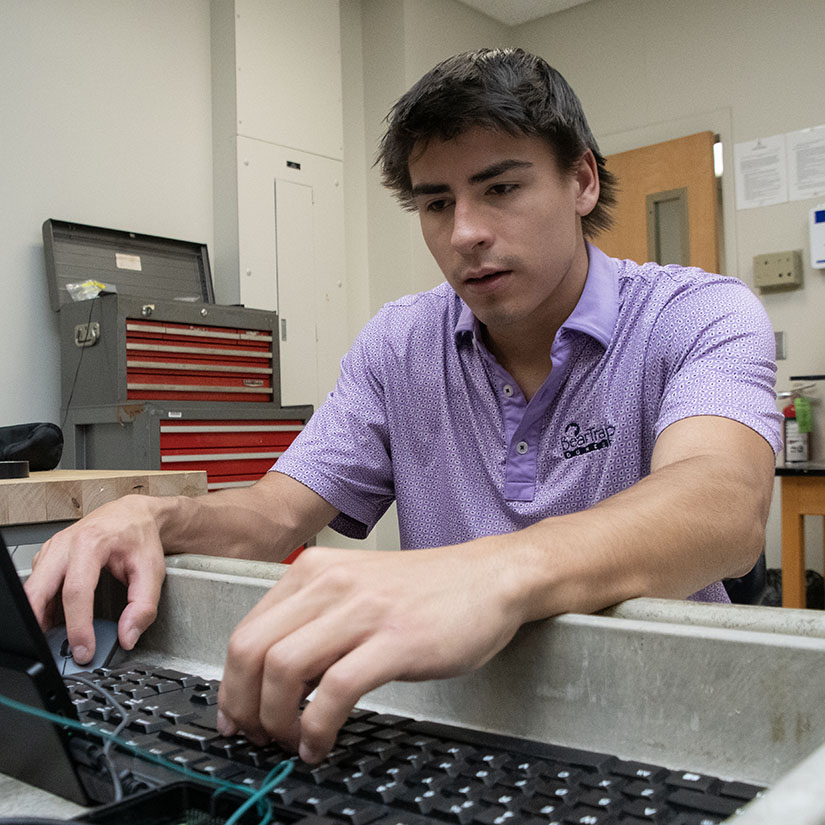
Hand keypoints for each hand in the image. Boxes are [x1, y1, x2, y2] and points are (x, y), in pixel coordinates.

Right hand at [24, 494, 167, 664]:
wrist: (132, 514)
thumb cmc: (140, 536)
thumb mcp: (153, 570)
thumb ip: (144, 605)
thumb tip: (128, 636)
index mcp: (91, 544)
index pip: (76, 592)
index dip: (78, 626)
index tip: (84, 650)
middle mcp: (65, 544)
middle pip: (39, 591)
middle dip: (42, 624)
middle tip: (58, 650)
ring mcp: (52, 550)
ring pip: (32, 590)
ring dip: (40, 617)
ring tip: (59, 638)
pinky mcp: (47, 557)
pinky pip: (36, 586)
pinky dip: (42, 607)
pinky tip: (57, 620)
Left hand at [216, 543, 524, 762]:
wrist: (489, 578)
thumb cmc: (425, 590)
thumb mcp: (357, 587)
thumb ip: (315, 618)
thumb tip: (273, 675)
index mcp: (315, 570)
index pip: (246, 630)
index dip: (230, 683)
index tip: (235, 713)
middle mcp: (331, 583)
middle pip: (251, 650)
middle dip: (241, 704)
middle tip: (254, 735)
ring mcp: (363, 610)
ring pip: (283, 669)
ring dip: (276, 719)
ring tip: (291, 740)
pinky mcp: (395, 640)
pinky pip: (334, 691)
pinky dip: (316, 727)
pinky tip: (321, 742)